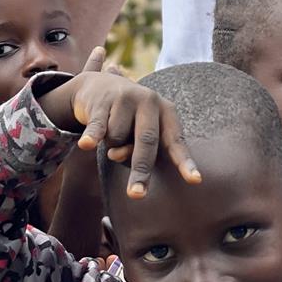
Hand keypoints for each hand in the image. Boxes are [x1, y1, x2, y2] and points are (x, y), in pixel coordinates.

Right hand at [40, 49, 200, 197]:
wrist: (100, 85)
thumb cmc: (128, 119)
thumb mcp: (138, 133)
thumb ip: (135, 148)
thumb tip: (117, 155)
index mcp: (166, 111)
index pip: (176, 141)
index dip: (184, 162)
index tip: (194, 181)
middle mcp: (150, 101)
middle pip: (147, 141)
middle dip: (141, 170)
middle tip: (136, 195)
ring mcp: (126, 98)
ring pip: (117, 138)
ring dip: (110, 144)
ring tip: (110, 130)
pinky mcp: (102, 101)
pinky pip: (98, 127)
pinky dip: (92, 137)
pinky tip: (86, 144)